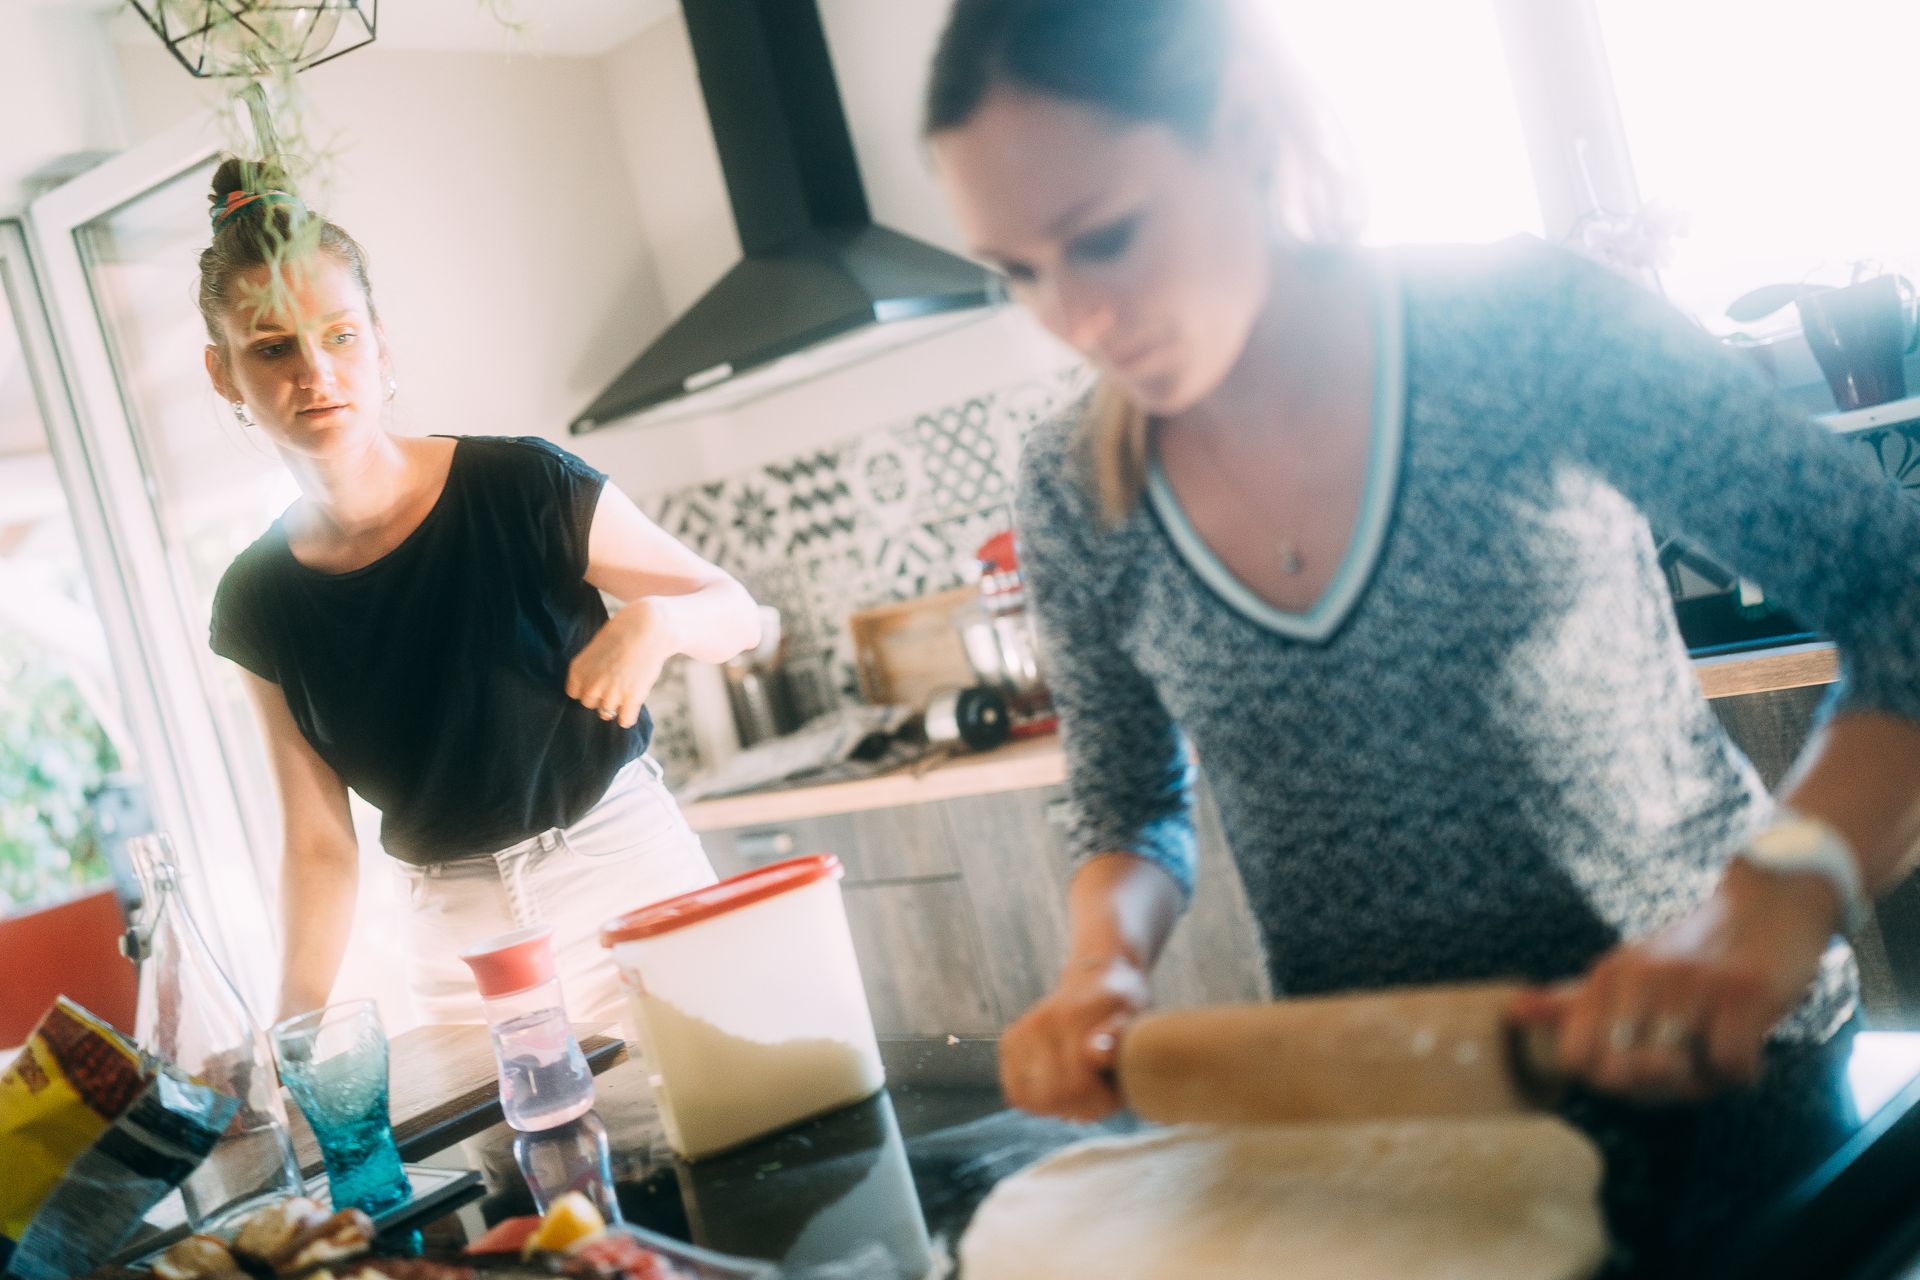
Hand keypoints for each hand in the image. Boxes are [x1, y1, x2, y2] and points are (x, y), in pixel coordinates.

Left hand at [566, 599, 676, 728]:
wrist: (648, 627)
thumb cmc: (623, 632)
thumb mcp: (596, 648)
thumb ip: (591, 670)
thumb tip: (595, 690)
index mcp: (578, 671)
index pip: (575, 694)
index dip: (588, 687)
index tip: (599, 679)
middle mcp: (591, 686)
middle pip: (590, 704)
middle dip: (600, 696)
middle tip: (615, 681)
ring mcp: (611, 694)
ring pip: (606, 713)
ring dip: (615, 704)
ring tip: (625, 688)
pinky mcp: (632, 699)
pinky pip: (624, 720)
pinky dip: (628, 717)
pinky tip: (632, 706)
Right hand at [999, 954, 1151, 1120]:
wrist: (1097, 975)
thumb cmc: (1123, 1006)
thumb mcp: (1133, 1018)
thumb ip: (1118, 1038)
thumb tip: (1097, 1054)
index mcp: (1072, 1018)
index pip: (1076, 1085)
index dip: (1102, 1102)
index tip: (1119, 1092)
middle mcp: (1040, 1024)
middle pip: (1053, 1097)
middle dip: (1084, 1108)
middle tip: (1103, 1097)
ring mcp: (1021, 1032)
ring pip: (1033, 1101)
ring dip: (1063, 1107)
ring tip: (1084, 1092)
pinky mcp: (1009, 1042)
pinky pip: (1018, 1093)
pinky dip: (1041, 1102)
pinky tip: (1062, 1087)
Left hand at [1511, 858, 1838, 1101]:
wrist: (1771, 905)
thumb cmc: (1693, 953)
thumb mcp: (1626, 968)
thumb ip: (1573, 1000)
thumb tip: (1513, 1012)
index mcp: (1606, 976)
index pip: (1577, 1060)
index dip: (1610, 1078)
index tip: (1641, 1059)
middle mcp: (1640, 976)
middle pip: (1624, 1077)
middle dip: (1657, 1087)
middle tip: (1688, 1058)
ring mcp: (1691, 983)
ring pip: (1676, 1074)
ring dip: (1702, 1077)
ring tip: (1716, 1043)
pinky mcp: (1743, 993)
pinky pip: (1730, 1065)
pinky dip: (1742, 1068)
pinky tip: (1747, 1040)